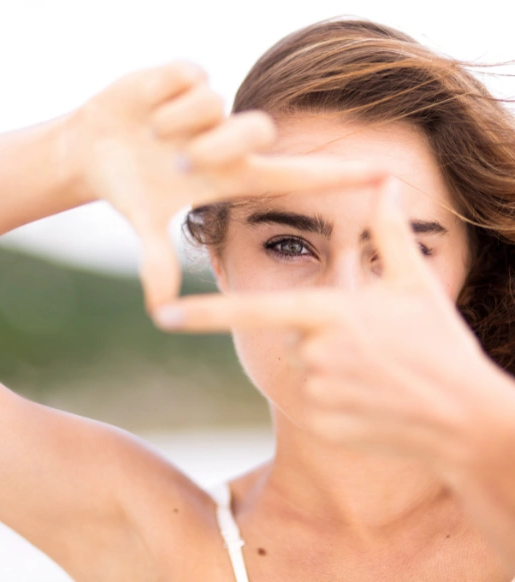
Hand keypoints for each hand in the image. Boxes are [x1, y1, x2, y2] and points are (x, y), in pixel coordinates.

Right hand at [62, 60, 381, 310]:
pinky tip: (147, 107)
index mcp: (231, 175)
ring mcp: (208, 107)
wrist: (92, 149)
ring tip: (153, 133)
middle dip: (218, 144)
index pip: (294, 175)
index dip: (338, 176)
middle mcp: (228, 138)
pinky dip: (161, 95)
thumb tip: (159, 309)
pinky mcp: (184, 75)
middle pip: (257, 128)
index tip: (384, 175)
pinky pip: (187, 77)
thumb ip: (156, 262)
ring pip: (213, 102)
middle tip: (183, 160)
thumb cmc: (131, 189)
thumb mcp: (145, 224)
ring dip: (177, 123)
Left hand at [151, 178, 503, 468]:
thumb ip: (388, 233)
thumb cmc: (440, 346)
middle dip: (322, 337)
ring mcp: (316, 391)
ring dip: (330, 368)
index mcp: (329, 314)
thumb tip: (385, 182)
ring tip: (378, 373)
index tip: (163, 315)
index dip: (206, 314)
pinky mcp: (320, 423)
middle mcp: (314, 352)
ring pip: (302, 370)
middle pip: (291, 337)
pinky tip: (372, 401)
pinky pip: (312, 403)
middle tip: (372, 347)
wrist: (466, 419)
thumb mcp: (416, 285)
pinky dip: (336, 400)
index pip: (255, 311)